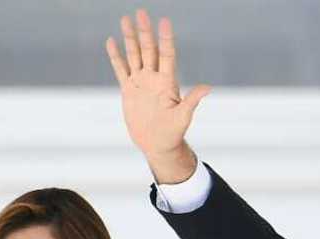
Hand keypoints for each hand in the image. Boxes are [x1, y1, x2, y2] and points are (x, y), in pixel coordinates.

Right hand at [106, 9, 210, 182]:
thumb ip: (192, 100)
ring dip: (130, 38)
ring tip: (126, 19)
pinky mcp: (129, 90)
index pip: (166, 55)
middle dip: (145, 32)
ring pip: (134, 55)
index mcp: (167, 82)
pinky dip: (116, 56)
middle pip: (149, 50)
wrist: (158, 144)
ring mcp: (141, 83)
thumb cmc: (173, 133)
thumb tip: (208, 87)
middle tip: (141, 12)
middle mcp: (154, 79)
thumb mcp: (183, 117)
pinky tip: (112, 41)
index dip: (165, 38)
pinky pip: (121, 69)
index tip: (164, 21)